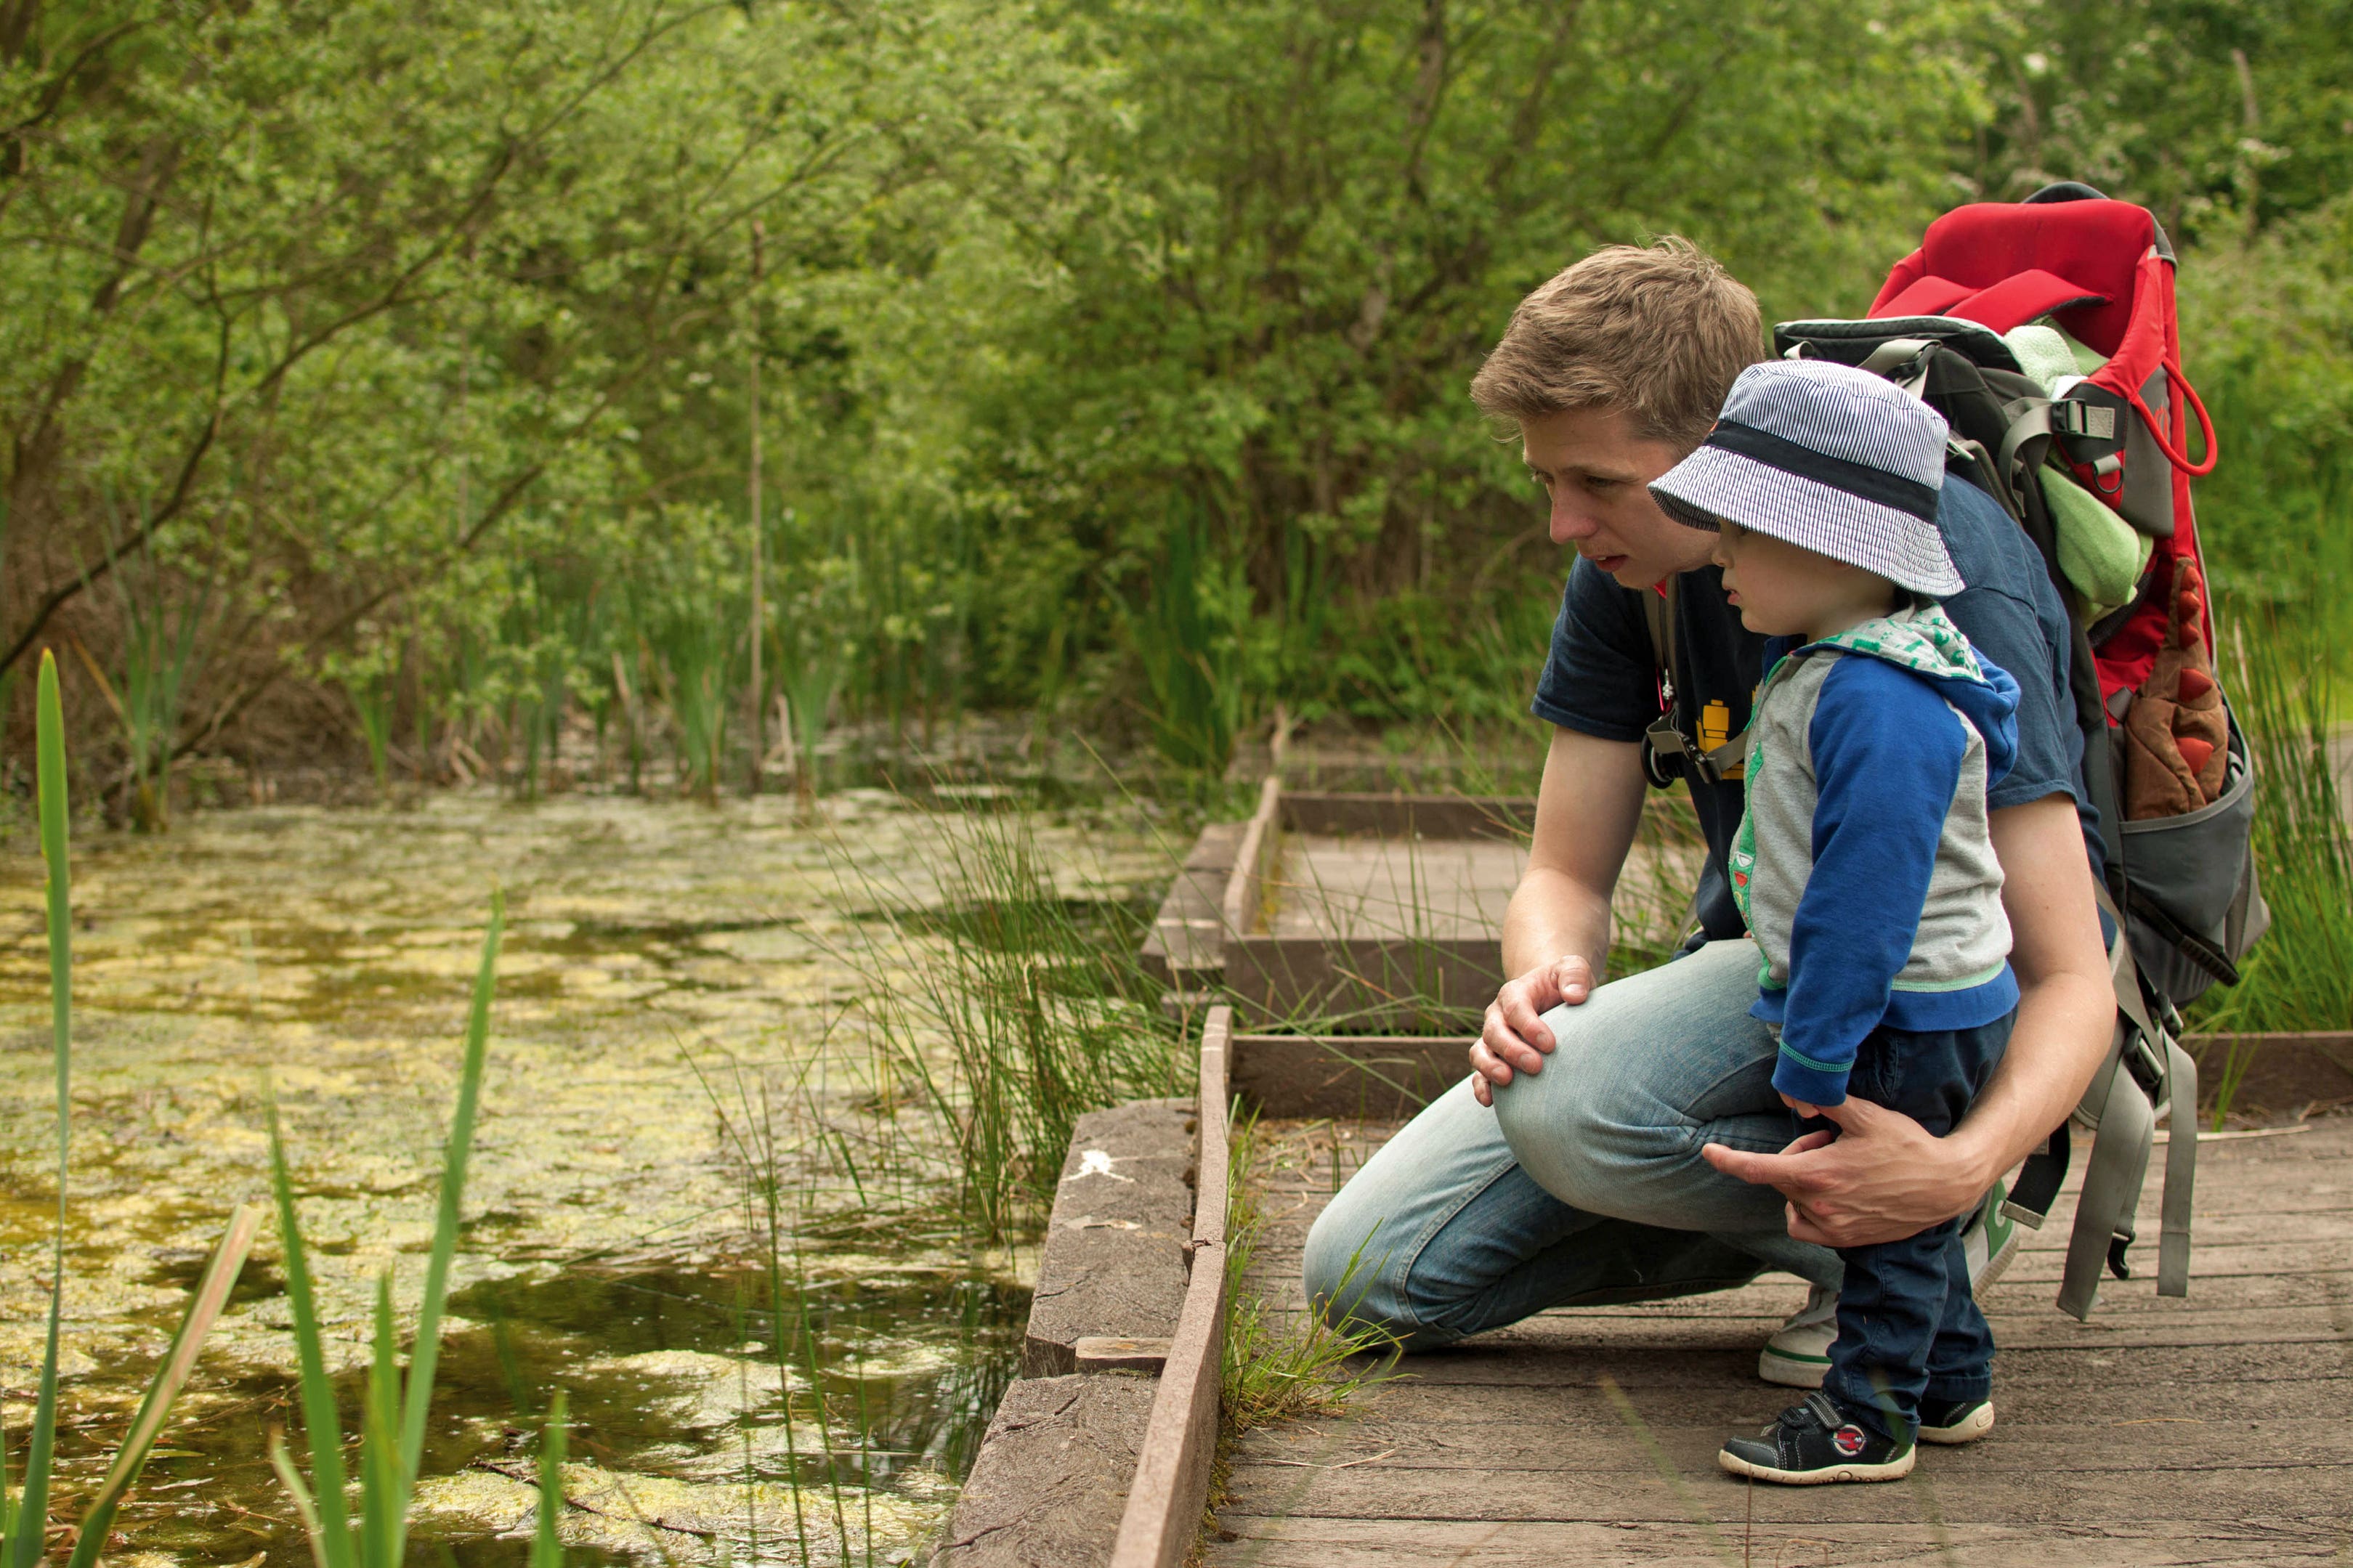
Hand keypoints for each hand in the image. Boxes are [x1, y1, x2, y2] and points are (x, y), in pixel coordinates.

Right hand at [1469, 954, 1594, 1107]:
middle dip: (1512, 1050)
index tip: (1550, 1044)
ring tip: (1507, 1081)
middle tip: (1536, 1066)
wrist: (1552, 998)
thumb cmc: (1565, 985)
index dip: (1529, 1026)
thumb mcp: (1573, 970)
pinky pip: (1479, 1074)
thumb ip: (1575, 975)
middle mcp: (1497, 1015)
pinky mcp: (1494, 1059)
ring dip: (1490, 1068)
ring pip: (1479, 1052)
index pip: (1515, 1007)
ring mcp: (1493, 1039)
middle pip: (1494, 1031)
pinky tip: (1490, 1102)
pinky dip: (1481, 1087)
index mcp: (1515, 992)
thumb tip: (1574, 995)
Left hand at [1700, 1096, 1984, 1246]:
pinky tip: (1833, 1194)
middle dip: (1796, 1156)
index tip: (1709, 1152)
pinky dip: (1807, 1209)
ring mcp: (1832, 1227)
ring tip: (1839, 1167)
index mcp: (1818, 1175)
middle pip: (1781, 1177)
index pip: (1756, 1169)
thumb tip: (1795, 1093)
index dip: (1727, 1160)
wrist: (1945, 1185)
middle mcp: (1819, 1205)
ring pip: (1793, 1200)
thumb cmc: (1907, 1146)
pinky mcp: (1844, 1241)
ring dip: (1804, 1182)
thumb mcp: (1866, 1116)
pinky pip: (1804, 1225)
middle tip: (1829, 1141)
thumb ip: (1825, 1101)